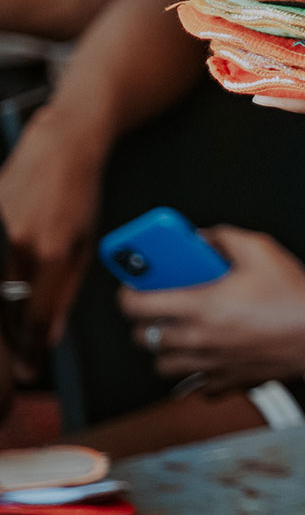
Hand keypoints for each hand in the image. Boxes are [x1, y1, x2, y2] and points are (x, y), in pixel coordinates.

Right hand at [0, 108, 108, 372]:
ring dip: (5, 310)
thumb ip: (67, 290)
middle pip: (9, 306)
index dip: (31, 349)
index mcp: (53, 252)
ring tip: (13, 334)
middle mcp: (20, 243)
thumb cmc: (81, 194)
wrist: (61, 145)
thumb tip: (51, 333)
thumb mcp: (86, 244)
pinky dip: (1, 274)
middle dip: (14, 338)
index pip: (37, 315)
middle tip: (21, 361)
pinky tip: (10, 281)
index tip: (31, 370)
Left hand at [119, 226, 304, 393]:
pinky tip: (210, 354)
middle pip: (143, 338)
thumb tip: (201, 239)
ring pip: (162, 365)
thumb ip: (223, 237)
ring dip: (167, 349)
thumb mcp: (260, 250)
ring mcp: (210, 365)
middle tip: (163, 306)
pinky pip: (195, 385)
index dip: (128, 292)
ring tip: (184, 332)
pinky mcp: (226, 381)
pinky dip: (196, 373)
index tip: (134, 285)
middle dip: (147, 321)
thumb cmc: (295, 295)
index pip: (136, 305)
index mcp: (200, 306)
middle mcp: (198, 339)